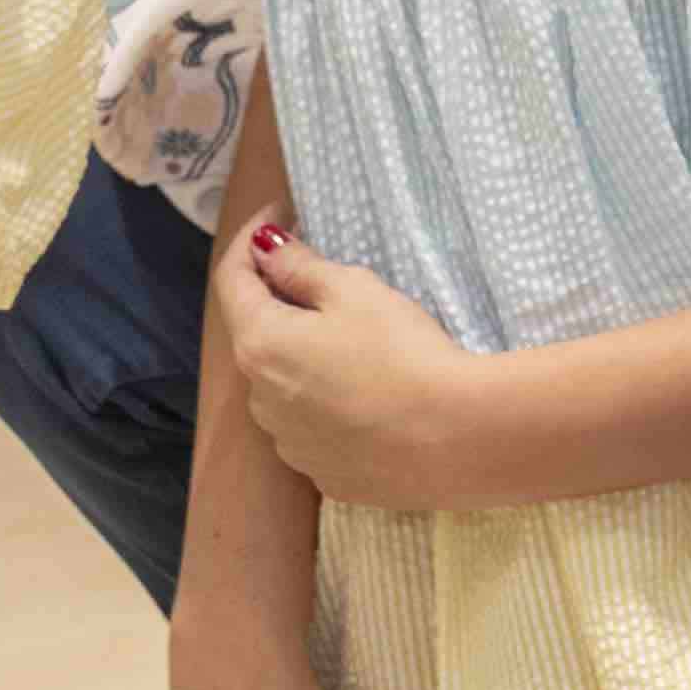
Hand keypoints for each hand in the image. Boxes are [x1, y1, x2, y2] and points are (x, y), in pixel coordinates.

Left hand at [223, 222, 502, 507]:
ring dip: (300, 354)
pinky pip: (312, 425)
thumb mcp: (354, 291)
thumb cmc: (404, 353)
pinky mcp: (326, 474)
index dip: (250, 239)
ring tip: (347, 336)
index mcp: (260, 346)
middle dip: (277, 299)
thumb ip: (300, 267)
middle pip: (256, 334)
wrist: (458, 439)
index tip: (277, 215)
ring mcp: (291, 444)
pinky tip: (365, 389)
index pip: (232, 280)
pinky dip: (325, 398)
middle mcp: (261, 401)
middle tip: (316, 269)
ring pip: (282, 385)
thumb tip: (266, 249)